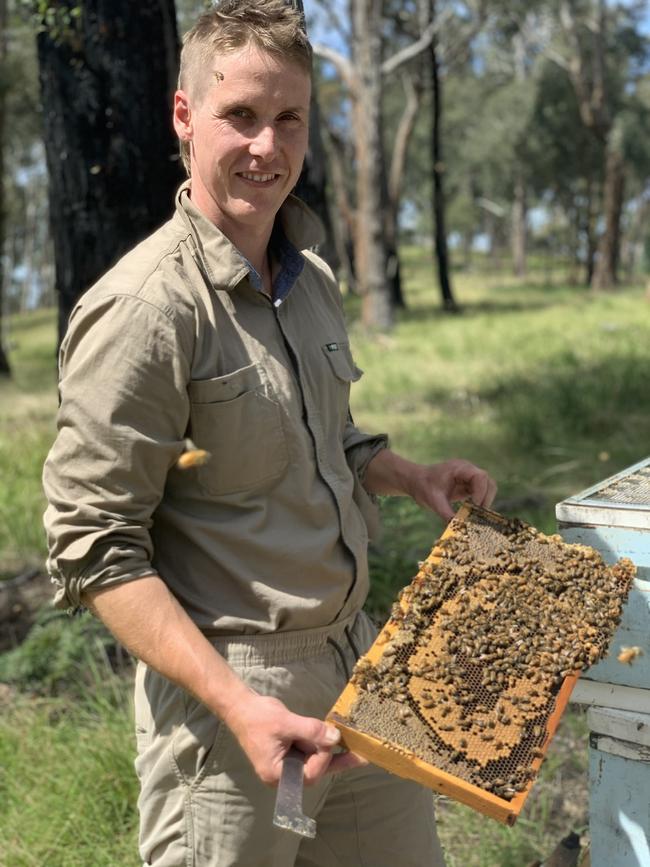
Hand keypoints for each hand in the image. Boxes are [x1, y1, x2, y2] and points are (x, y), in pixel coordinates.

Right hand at [222, 692, 366, 785]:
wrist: (241, 706)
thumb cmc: (259, 717)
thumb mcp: (287, 723)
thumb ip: (311, 731)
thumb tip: (336, 737)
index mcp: (276, 774)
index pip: (308, 774)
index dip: (322, 758)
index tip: (330, 739)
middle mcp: (282, 774)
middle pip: (314, 771)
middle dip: (334, 759)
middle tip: (360, 755)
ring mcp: (285, 764)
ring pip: (314, 761)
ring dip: (330, 751)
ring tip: (354, 748)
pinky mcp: (289, 752)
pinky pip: (309, 751)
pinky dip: (321, 744)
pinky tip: (337, 739)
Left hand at [404, 458, 496, 521]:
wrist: (416, 482)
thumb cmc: (423, 487)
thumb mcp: (434, 502)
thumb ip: (447, 514)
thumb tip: (459, 528)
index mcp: (459, 468)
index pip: (480, 477)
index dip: (481, 493)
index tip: (475, 507)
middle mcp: (468, 471)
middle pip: (488, 482)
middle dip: (486, 499)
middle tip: (478, 515)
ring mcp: (469, 478)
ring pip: (488, 488)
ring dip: (484, 502)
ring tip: (475, 515)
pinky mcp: (469, 486)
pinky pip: (481, 494)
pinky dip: (480, 504)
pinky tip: (471, 514)